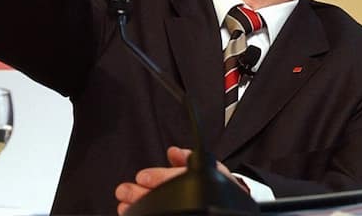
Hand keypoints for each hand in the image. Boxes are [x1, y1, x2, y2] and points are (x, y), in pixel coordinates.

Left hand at [114, 146, 245, 214]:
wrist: (238, 206)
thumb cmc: (220, 185)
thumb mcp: (210, 166)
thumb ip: (188, 159)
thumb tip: (173, 151)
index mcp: (200, 181)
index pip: (177, 178)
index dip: (158, 178)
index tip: (141, 177)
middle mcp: (194, 196)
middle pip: (166, 197)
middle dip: (142, 196)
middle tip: (124, 192)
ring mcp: (188, 206)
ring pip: (164, 209)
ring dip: (140, 207)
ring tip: (123, 207)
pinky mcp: (184, 212)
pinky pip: (168, 213)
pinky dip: (150, 213)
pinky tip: (134, 214)